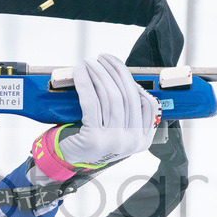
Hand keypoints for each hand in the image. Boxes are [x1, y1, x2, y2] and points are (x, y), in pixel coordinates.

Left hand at [30, 54, 159, 181]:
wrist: (68, 159)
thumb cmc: (93, 138)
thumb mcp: (118, 130)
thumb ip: (128, 112)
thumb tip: (124, 77)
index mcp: (143, 140)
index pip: (148, 104)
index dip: (133, 81)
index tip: (118, 67)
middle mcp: (132, 142)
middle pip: (128, 96)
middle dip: (115, 71)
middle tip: (102, 57)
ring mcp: (114, 142)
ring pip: (111, 97)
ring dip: (99, 73)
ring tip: (89, 62)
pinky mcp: (94, 139)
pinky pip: (91, 102)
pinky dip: (85, 83)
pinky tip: (80, 72)